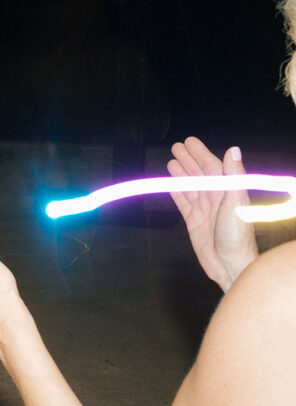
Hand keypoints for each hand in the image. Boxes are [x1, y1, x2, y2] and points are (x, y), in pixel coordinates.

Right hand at [166, 136, 257, 292]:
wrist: (229, 263)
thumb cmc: (237, 234)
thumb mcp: (236, 201)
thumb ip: (233, 175)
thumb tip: (233, 149)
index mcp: (227, 191)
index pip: (212, 166)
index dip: (201, 153)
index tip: (189, 142)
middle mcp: (216, 198)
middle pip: (199, 174)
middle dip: (188, 159)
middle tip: (176, 146)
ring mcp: (204, 209)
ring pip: (189, 186)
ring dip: (181, 173)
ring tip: (171, 161)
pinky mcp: (193, 221)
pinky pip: (182, 202)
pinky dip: (175, 192)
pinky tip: (169, 183)